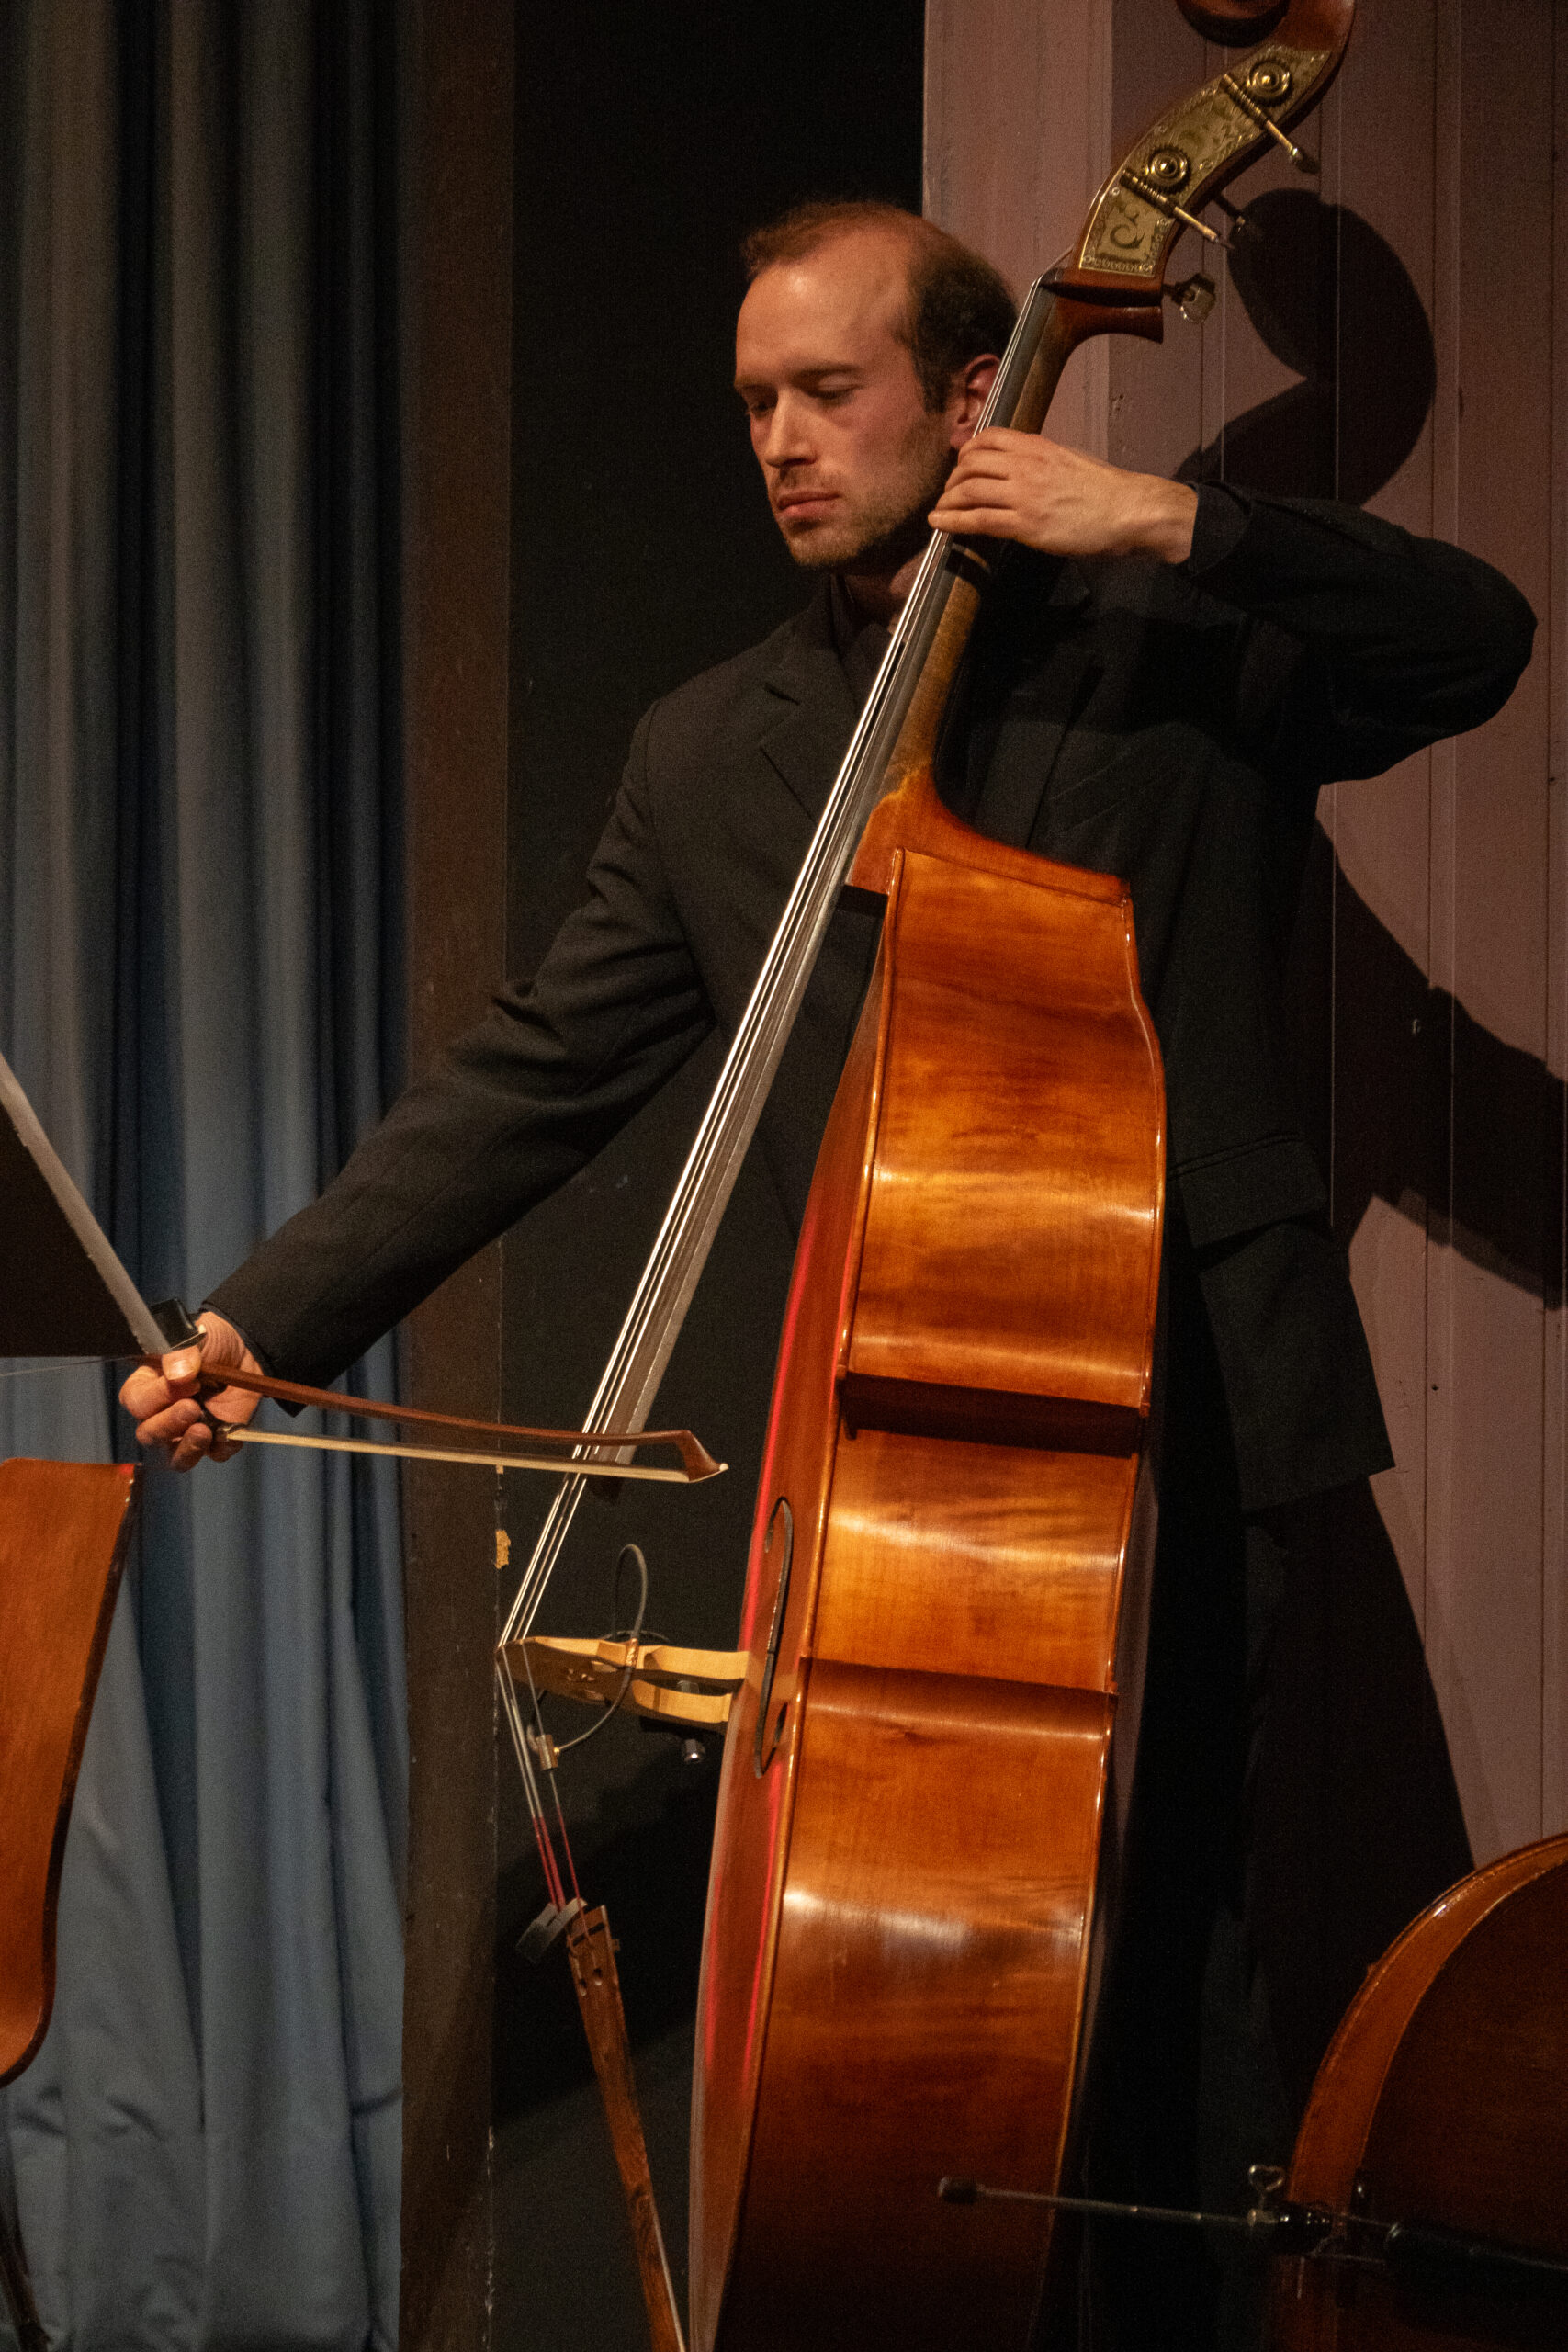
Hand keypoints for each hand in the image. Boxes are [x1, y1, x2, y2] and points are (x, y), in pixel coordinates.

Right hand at [119, 1311, 262, 1470]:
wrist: (246, 1354)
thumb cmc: (212, 1343)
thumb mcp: (197, 1334)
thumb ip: (182, 1350)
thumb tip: (177, 1374)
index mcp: (147, 1387)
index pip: (136, 1401)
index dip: (157, 1396)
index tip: (187, 1381)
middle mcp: (160, 1415)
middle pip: (149, 1434)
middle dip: (168, 1424)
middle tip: (192, 1407)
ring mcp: (186, 1433)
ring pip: (173, 1457)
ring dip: (186, 1448)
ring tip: (203, 1430)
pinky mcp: (215, 1442)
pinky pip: (213, 1456)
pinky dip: (220, 1448)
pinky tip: (227, 1433)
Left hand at [928, 428, 1197, 564]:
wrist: (1127, 509)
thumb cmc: (1104, 490)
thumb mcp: (1068, 459)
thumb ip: (1040, 460)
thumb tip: (1021, 467)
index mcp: (1037, 446)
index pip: (987, 437)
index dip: (966, 451)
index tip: (961, 464)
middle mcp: (1026, 465)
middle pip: (971, 462)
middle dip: (953, 478)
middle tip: (949, 492)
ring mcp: (1024, 494)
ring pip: (969, 490)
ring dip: (948, 500)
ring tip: (941, 509)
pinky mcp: (1025, 524)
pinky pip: (978, 520)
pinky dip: (952, 520)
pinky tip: (940, 523)